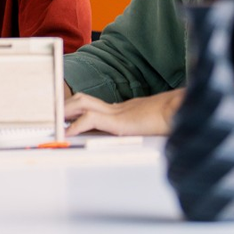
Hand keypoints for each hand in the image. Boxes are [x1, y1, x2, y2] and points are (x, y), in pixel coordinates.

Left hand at [64, 89, 182, 136]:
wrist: (184, 112)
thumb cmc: (173, 120)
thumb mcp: (153, 126)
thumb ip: (141, 128)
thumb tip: (139, 134)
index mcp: (124, 109)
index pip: (93, 104)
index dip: (76, 107)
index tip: (64, 114)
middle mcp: (118, 107)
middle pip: (83, 99)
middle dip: (65, 106)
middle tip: (50, 115)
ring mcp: (117, 111)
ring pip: (82, 103)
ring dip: (66, 112)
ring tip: (54, 122)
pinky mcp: (118, 120)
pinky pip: (90, 119)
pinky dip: (76, 125)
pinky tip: (68, 133)